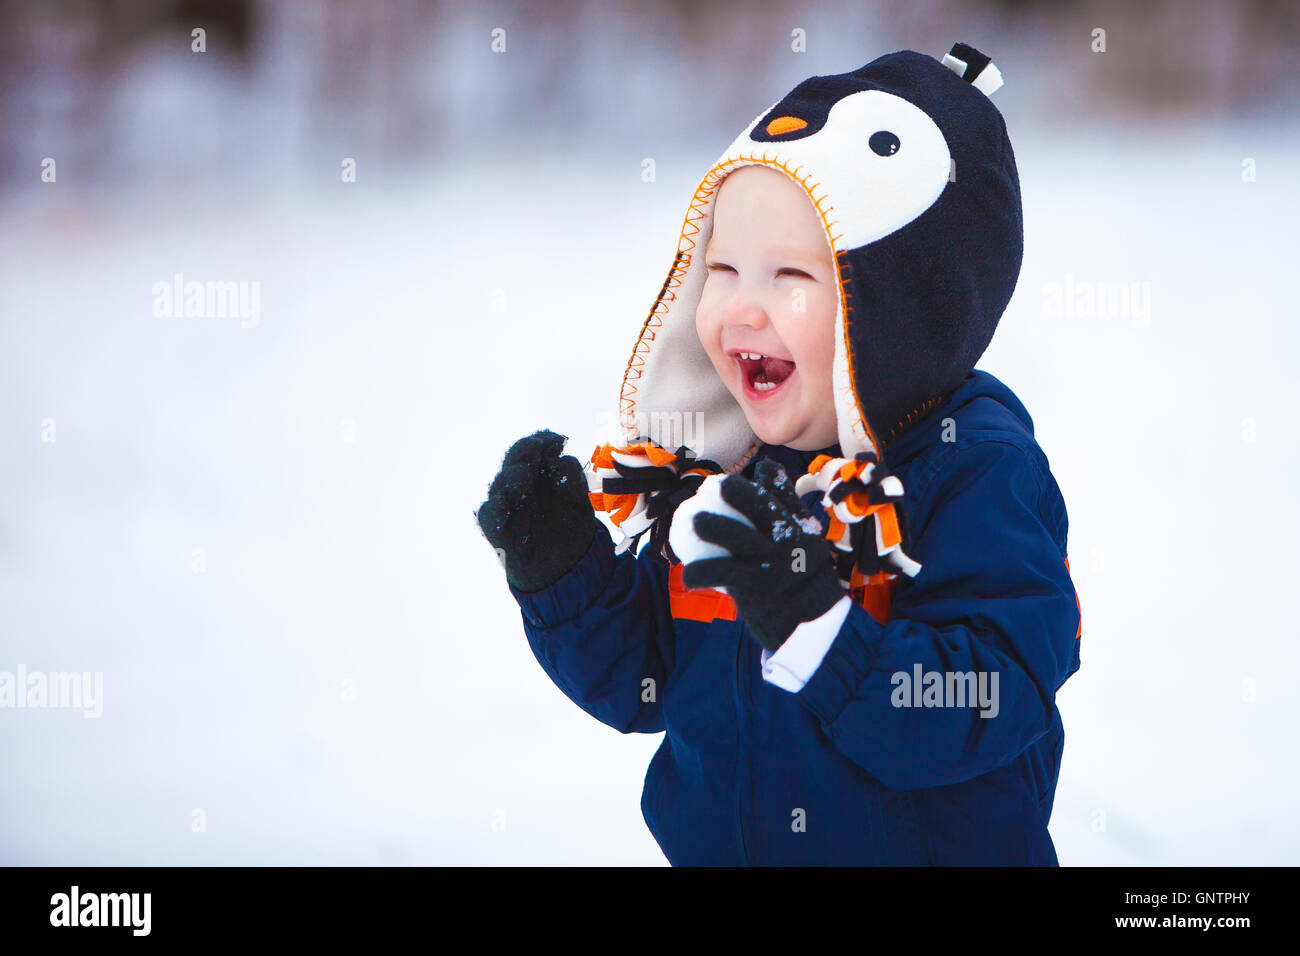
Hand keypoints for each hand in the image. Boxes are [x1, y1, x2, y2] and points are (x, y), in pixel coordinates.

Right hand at [475, 429, 598, 592]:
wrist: (569, 571)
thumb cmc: (571, 530)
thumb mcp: (580, 501)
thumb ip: (572, 479)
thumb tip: (559, 459)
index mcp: (540, 474)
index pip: (535, 448)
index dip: (543, 440)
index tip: (558, 441)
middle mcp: (521, 486)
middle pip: (514, 460)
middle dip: (524, 451)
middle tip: (536, 450)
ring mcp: (509, 507)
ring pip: (500, 484)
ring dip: (512, 476)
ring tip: (526, 477)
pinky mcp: (500, 531)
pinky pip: (488, 516)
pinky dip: (495, 509)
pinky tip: (506, 506)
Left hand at [682, 460, 845, 652]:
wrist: (814, 622)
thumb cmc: (804, 575)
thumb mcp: (807, 539)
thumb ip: (788, 509)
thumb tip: (765, 470)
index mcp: (799, 527)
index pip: (782, 494)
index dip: (766, 476)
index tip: (739, 475)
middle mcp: (787, 540)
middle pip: (760, 506)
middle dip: (734, 492)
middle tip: (708, 487)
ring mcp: (771, 562)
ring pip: (738, 536)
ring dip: (712, 526)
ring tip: (691, 521)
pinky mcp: (755, 585)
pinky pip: (722, 574)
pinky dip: (700, 573)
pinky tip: (687, 574)